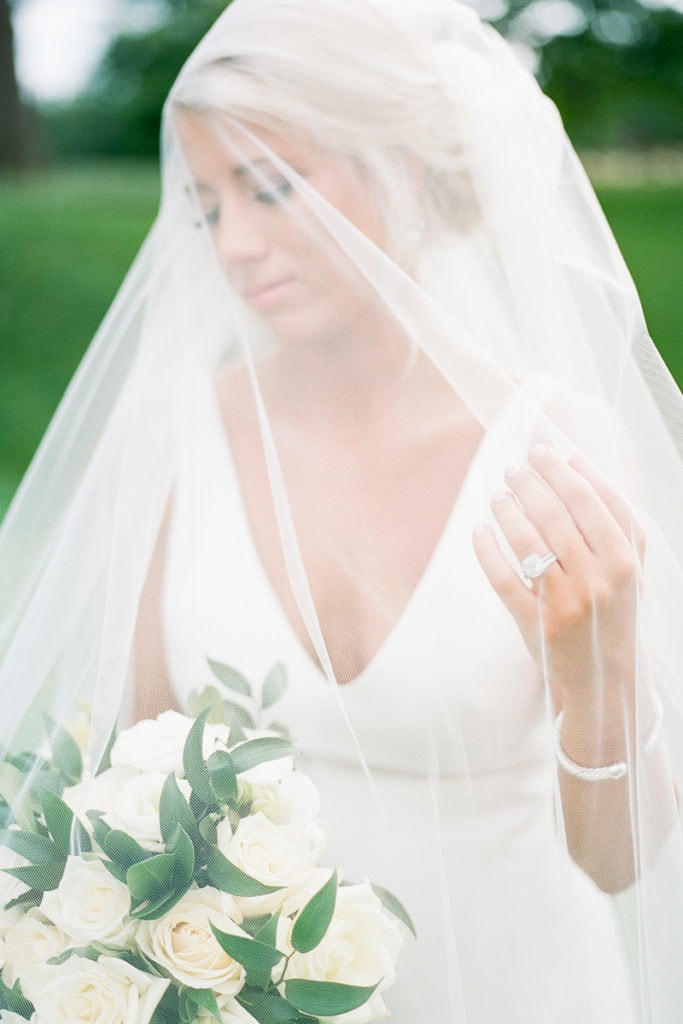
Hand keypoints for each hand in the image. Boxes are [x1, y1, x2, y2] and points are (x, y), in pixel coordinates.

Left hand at [472, 444, 644, 706]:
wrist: (604, 678)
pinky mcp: (536, 623)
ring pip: (527, 541)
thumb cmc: (614, 607)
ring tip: (498, 495)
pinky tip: (480, 530)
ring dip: (506, 509)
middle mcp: (599, 580)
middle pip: (555, 515)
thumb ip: (614, 516)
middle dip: (529, 483)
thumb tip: (575, 461)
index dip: (561, 470)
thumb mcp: (629, 566)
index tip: (541, 451)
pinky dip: (487, 549)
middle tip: (512, 467)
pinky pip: (503, 577)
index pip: (590, 500)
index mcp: (626, 560)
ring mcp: (566, 603)